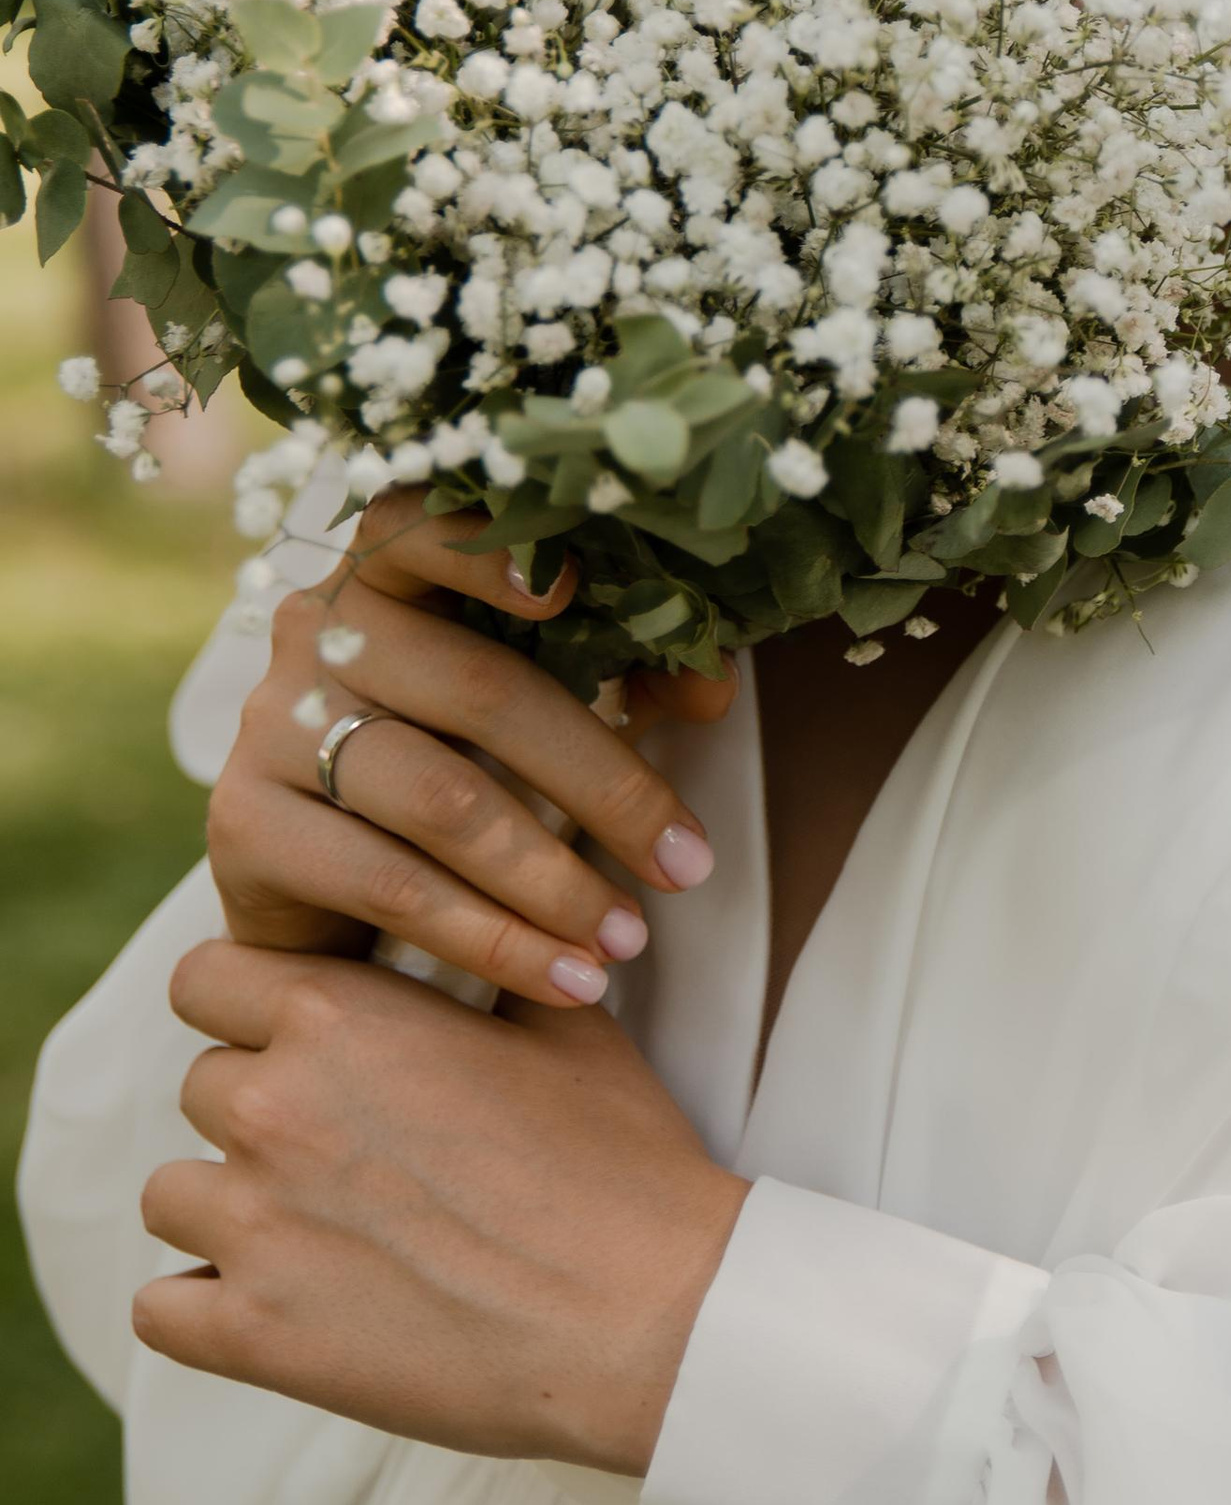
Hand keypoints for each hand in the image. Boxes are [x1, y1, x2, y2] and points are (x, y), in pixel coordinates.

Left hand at [136, 939, 749, 1474]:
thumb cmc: (620, 1161)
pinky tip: (281, 1302)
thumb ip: (486, 969)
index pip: (208, 977)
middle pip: (202, 1085)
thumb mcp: (565, 1026)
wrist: (647, 1313)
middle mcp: (275, 1105)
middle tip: (345, 1147)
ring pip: (172, 1194)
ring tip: (319, 1229)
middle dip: (260, 1108)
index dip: (250, 1004)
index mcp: (341, 1014)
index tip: (297, 1037)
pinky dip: (206, 1307)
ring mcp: (255, 1223)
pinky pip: (160, 1309)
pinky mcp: (253, 1333)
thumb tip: (482, 927)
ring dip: (231, 1206)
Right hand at [208, 493, 736, 1009]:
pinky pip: (390, 886)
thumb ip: (624, 676)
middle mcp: (315, 634)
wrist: (325, 891)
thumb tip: (712, 682)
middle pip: (481, 691)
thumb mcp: (543, 711)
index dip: (490, 548)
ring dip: (554, 882)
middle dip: (605, 786)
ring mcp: (270, 727)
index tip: (571, 588)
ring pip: (441, 801)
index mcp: (389, 574)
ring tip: (630, 939)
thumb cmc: (457, 765)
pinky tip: (565, 981)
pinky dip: (493, 941)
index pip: (422, 523)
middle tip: (687, 864)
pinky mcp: (244, 827)